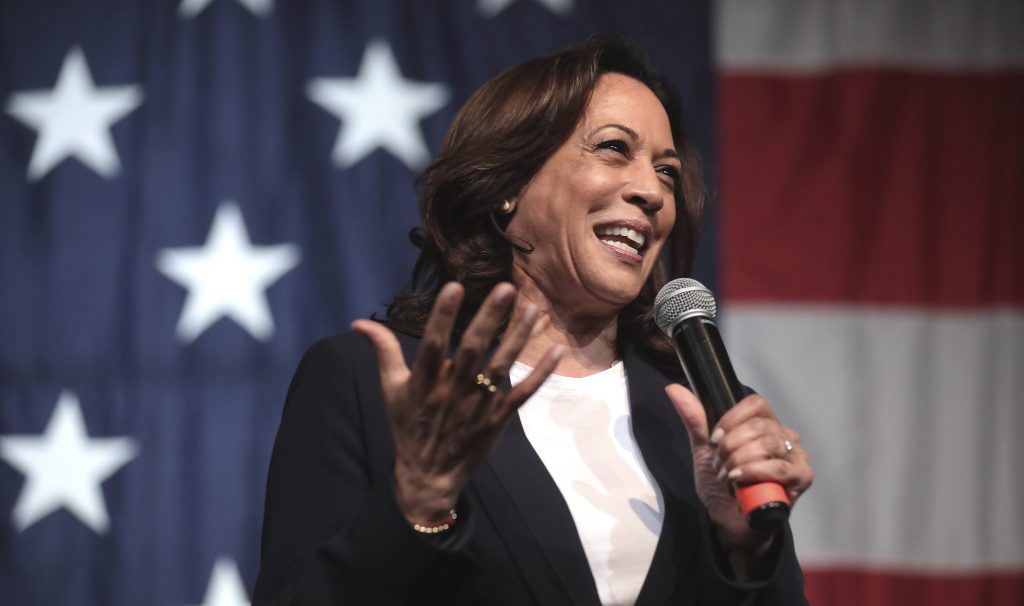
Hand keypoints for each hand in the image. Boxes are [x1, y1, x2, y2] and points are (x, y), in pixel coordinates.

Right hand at [352, 282, 562, 523]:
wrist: (429, 476)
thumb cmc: (409, 426)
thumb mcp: (390, 390)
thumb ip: (383, 351)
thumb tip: (360, 321)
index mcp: (423, 383)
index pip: (432, 344)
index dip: (442, 316)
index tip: (454, 287)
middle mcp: (451, 391)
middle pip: (472, 350)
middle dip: (489, 318)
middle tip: (506, 288)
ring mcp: (477, 406)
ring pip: (500, 367)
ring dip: (518, 338)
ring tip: (532, 309)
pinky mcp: (497, 418)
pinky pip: (522, 394)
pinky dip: (540, 374)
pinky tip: (555, 351)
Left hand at [666, 385, 812, 576]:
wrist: (730, 522)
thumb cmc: (723, 485)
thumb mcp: (705, 450)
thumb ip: (695, 420)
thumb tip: (674, 389)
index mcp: (765, 424)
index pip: (756, 404)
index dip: (731, 419)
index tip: (714, 439)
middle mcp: (785, 436)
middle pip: (760, 425)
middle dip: (731, 446)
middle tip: (719, 465)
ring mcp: (797, 456)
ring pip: (769, 443)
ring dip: (739, 461)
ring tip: (727, 476)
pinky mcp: (803, 477)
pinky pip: (780, 467)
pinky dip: (754, 472)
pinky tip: (739, 481)